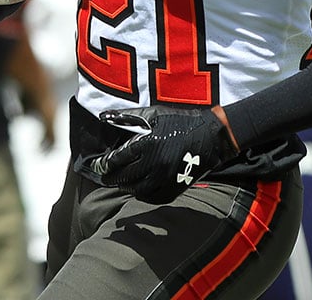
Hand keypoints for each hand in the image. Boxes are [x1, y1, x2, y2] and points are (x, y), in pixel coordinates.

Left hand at [76, 106, 238, 203]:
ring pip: (137, 190)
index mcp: (147, 144)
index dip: (106, 164)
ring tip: (122, 182)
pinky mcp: (175, 188)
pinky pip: (153, 197)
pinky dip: (143, 195)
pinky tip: (139, 188)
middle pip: (125, 177)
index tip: (100, 166)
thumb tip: (103, 116)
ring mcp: (165, 178)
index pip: (118, 159)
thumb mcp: (153, 114)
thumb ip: (127, 116)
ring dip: (126, 187)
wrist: (211, 136)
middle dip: (112, 178)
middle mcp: (154, 163)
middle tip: (106, 176)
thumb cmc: (180, 121)